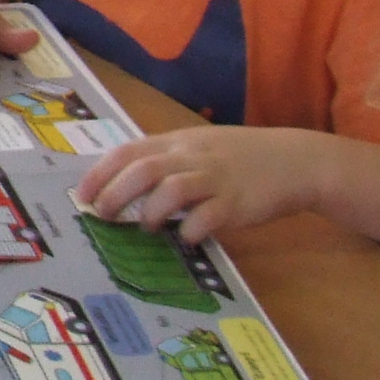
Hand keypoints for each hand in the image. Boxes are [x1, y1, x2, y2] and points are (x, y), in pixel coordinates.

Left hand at [75, 128, 316, 242]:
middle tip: (103, 216)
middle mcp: (192, 156)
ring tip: (148, 227)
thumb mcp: (199, 147)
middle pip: (143, 169)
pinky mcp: (238, 202)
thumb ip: (166, 161)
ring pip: (172, 189)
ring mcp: (216, 178)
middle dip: (115, 194)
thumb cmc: (241, 158)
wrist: (296, 161)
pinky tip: (187, 238)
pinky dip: (191, 230)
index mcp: (178, 142)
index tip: (83, 195)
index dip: (100, 173)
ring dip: (151, 211)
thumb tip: (123, 183)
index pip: (128, 151)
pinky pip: (208, 216)